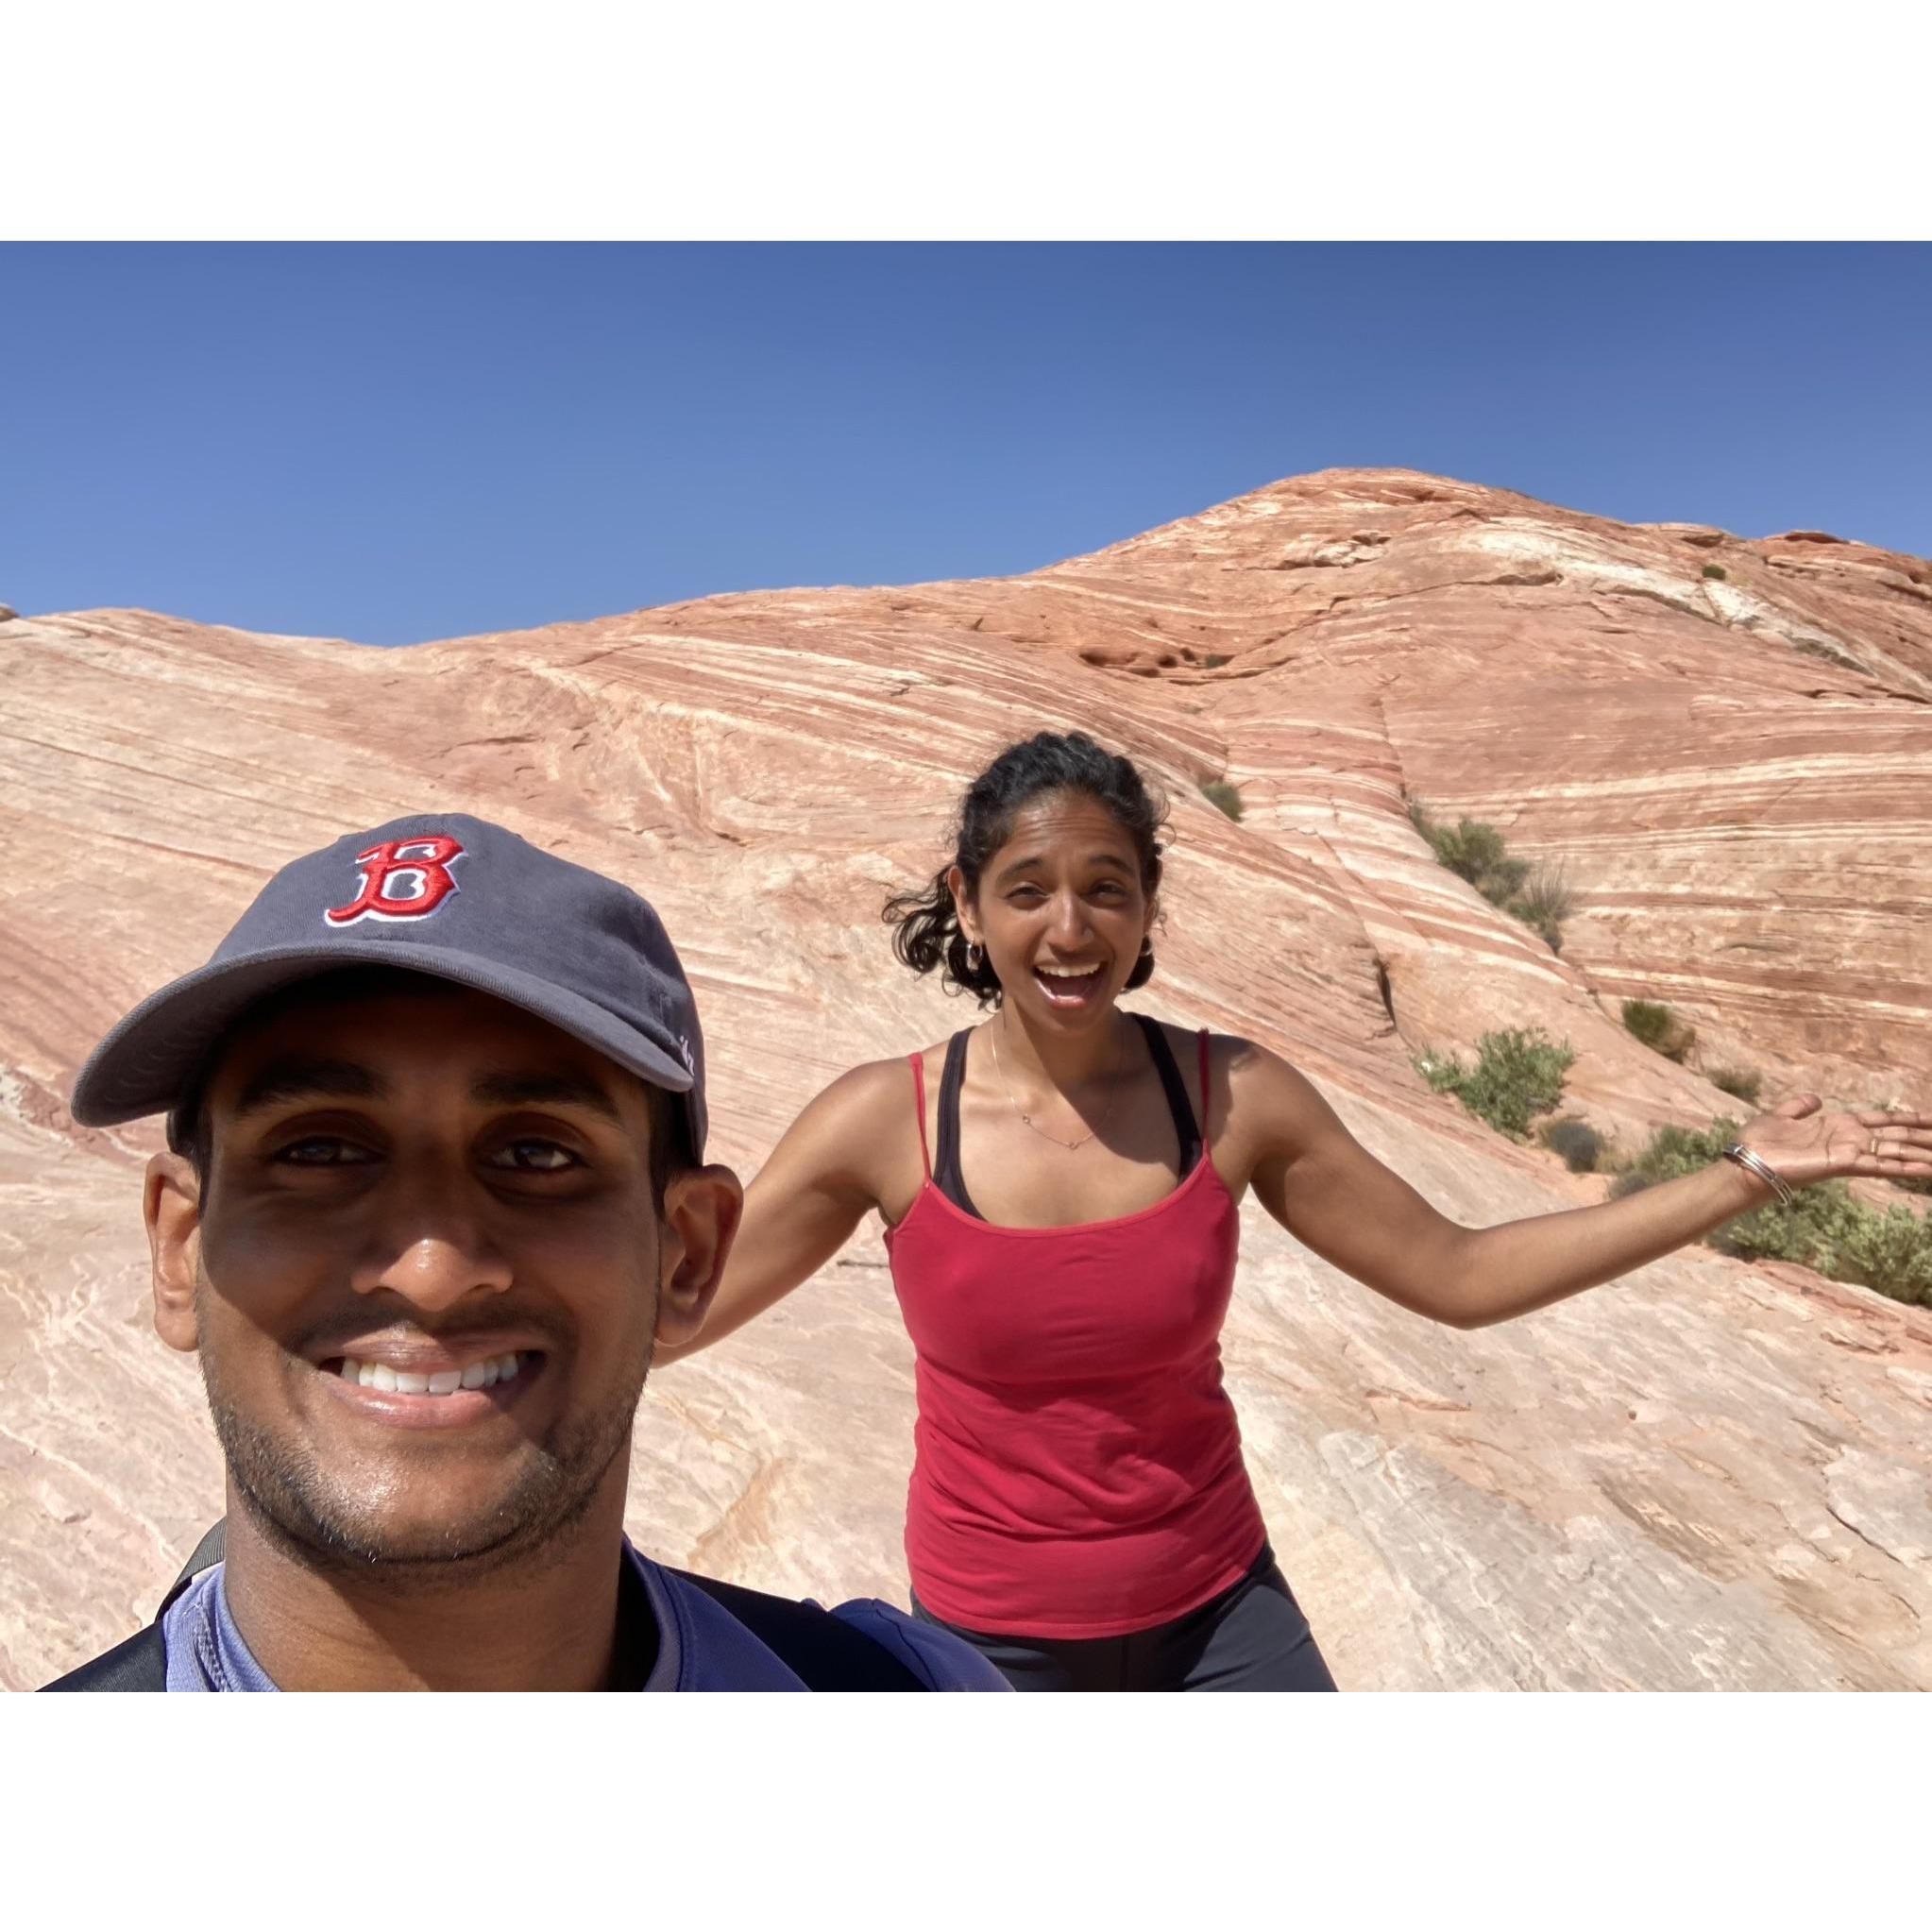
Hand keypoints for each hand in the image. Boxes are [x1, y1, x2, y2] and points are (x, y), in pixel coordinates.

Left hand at [1738, 1094, 1931, 1190]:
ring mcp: (1849, 1153)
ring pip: (1896, 1152)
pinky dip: (1905, 1167)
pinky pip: (1881, 1165)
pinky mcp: (1844, 1164)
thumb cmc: (1758, 1141)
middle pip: (1897, 1136)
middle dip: (1924, 1137)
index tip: (1931, 1118)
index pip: (1881, 1121)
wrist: (1745, 1162)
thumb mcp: (1780, 1114)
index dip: (1906, 1119)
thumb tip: (1816, 1098)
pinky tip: (1927, 1169)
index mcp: (1838, 1125)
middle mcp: (1850, 1140)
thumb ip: (1800, 1106)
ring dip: (1922, 1155)